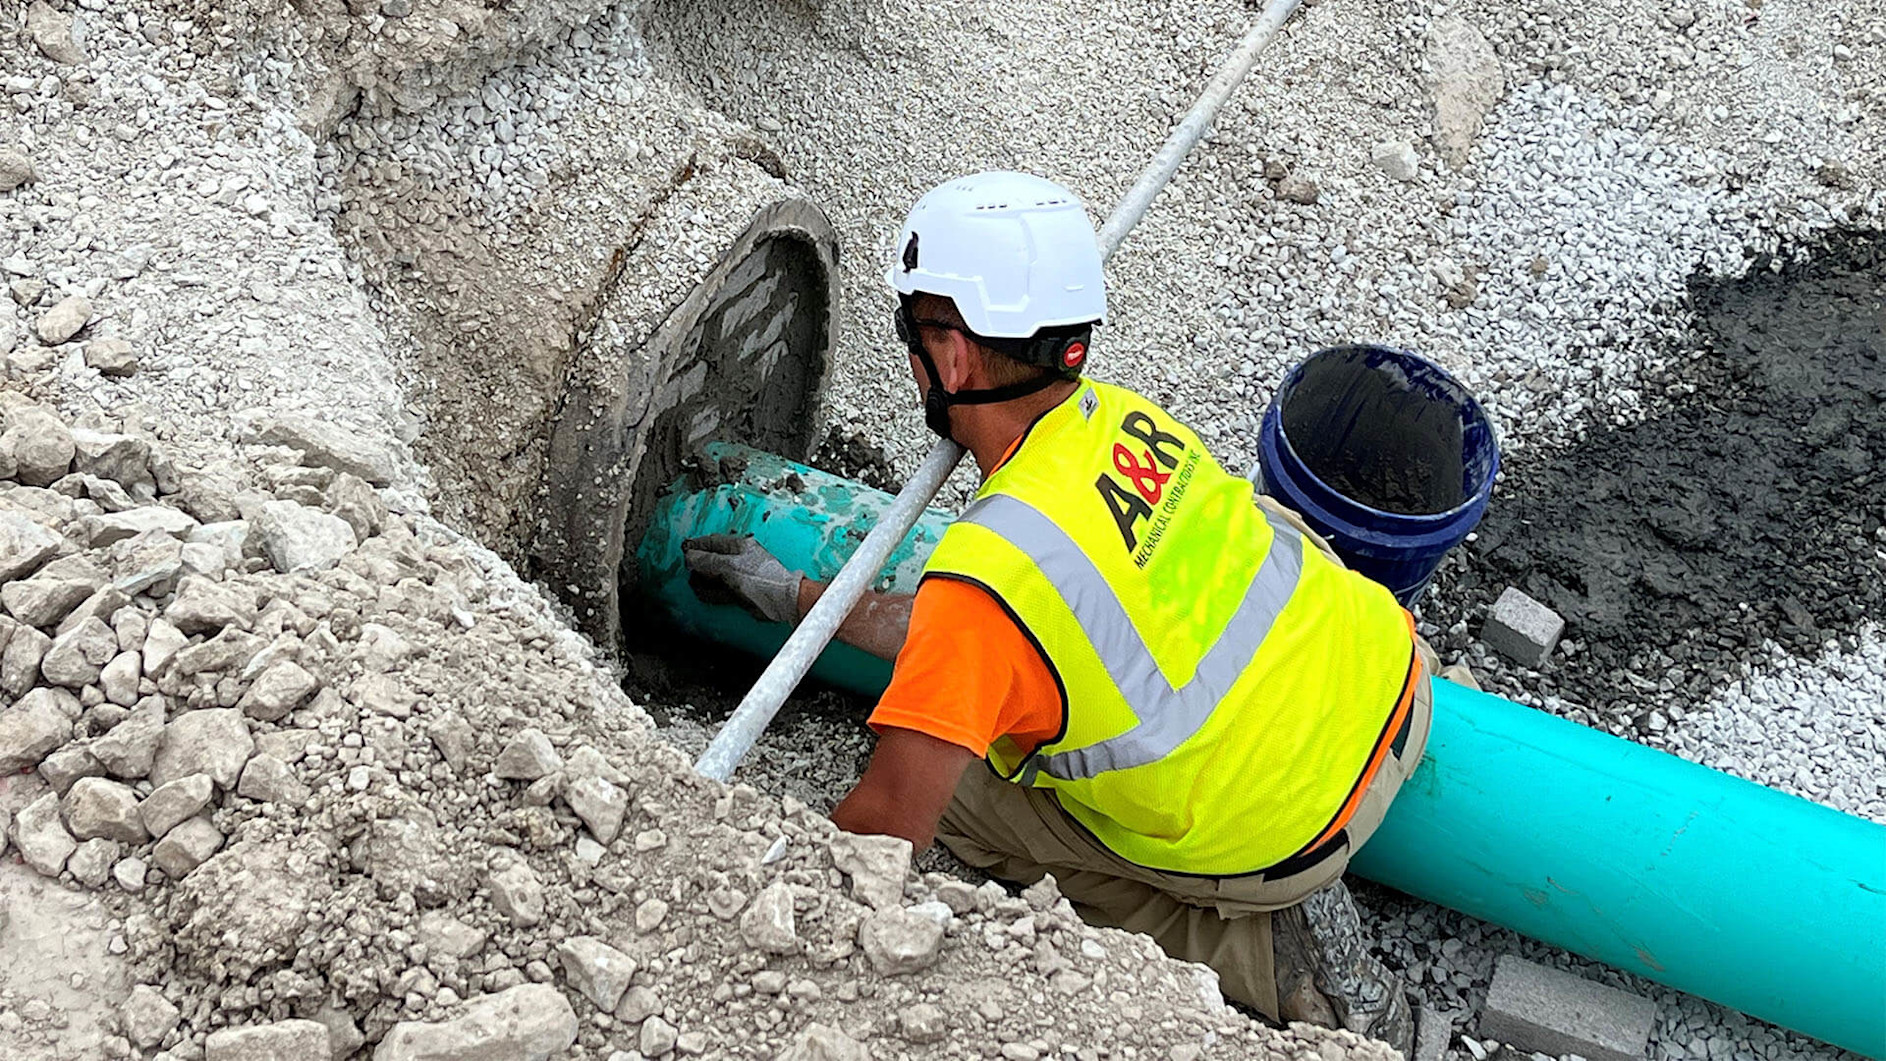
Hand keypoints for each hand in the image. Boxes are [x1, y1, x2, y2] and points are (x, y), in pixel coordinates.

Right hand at [682, 534, 802, 624]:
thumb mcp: (730, 566)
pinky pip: (720, 590)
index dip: (698, 545)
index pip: (714, 541)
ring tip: (693, 583)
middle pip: (713, 559)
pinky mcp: (740, 592)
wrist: (780, 600)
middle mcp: (740, 559)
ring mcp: (740, 576)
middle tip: (688, 569)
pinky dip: (711, 592)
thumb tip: (691, 556)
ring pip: (715, 576)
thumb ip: (709, 561)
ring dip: (703, 581)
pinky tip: (703, 593)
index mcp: (740, 546)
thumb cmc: (763, 578)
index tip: (685, 550)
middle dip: (699, 565)